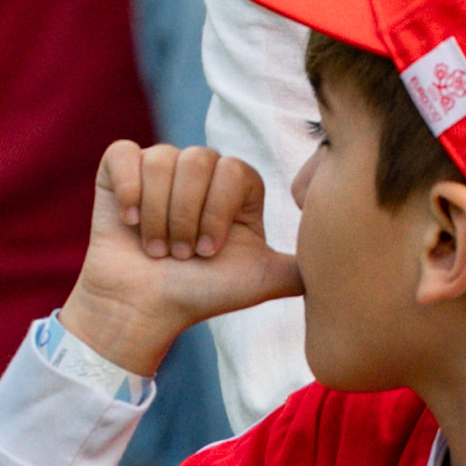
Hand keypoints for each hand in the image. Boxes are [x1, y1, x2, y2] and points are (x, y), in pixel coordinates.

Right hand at [61, 141, 301, 377]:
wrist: (144, 312)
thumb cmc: (201, 294)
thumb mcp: (260, 280)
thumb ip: (302, 266)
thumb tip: (344, 261)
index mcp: (236, 185)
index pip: (235, 169)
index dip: (217, 213)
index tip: (209, 253)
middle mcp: (201, 170)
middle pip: (198, 160)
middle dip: (187, 216)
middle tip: (180, 255)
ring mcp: (160, 168)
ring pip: (163, 159)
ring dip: (158, 214)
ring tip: (156, 248)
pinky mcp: (120, 171)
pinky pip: (124, 153)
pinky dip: (128, 188)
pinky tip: (130, 221)